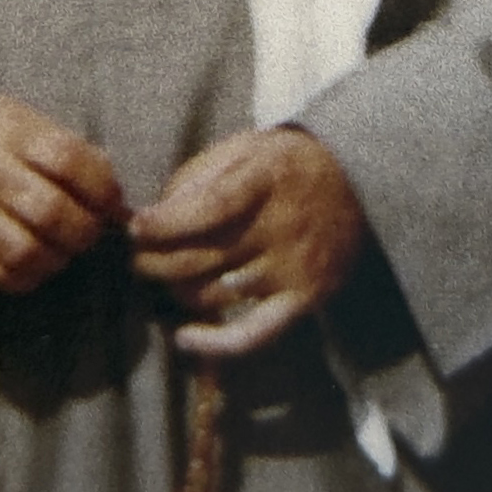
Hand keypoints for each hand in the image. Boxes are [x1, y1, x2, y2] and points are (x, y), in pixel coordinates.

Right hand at [0, 94, 128, 292]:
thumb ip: (66, 151)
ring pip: (24, 250)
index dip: (101, 189)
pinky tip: (32, 267)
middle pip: (49, 211)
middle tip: (89, 235)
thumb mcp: (19, 122)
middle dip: (84, 232)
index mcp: (8, 128)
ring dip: (56, 260)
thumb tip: (117, 200)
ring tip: (61, 253)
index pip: (68, 159)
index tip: (112, 205)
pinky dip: (24, 279)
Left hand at [128, 126, 366, 357]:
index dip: (165, 223)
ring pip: (215, 293)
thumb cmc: (286, 165)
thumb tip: (153, 217)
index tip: (134, 227)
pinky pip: (254, 333)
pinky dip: (216, 343)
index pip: (209, 208)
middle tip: (134, 258)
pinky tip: (185, 338)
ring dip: (175, 290)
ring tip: (159, 278)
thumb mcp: (246, 148)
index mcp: (267, 178)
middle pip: (203, 256)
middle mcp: (282, 225)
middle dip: (154, 261)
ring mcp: (294, 266)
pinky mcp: (303, 299)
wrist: (357, 183)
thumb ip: (200, 176)